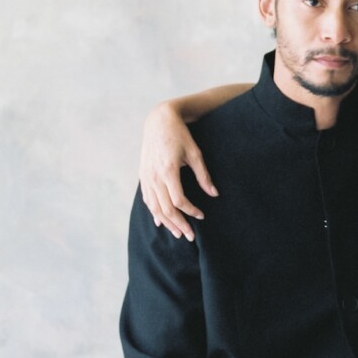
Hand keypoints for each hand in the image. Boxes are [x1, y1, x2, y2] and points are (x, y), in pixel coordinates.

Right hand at [139, 102, 217, 240]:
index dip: (190, 211)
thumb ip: (204, 176)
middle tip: (190, 236)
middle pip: (165, 209)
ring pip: (154, 207)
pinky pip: (147, 199)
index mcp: (168, 170)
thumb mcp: (195, 153)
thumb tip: (214, 194)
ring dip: (167, 222)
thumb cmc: (180, 136)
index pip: (178, 200)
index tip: (201, 216)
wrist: (158, 121)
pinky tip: (160, 222)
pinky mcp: (143, 176)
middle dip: (179, 224)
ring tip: (178, 233)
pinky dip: (154, 212)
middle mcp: (154, 176)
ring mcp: (146, 177)